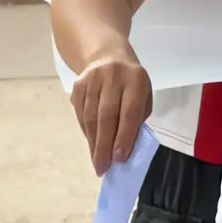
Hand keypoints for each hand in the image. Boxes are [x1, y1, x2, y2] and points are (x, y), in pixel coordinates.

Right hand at [70, 57, 151, 176]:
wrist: (108, 55)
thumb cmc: (132, 84)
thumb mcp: (143, 96)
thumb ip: (136, 120)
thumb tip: (123, 150)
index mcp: (136, 79)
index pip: (130, 112)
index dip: (124, 136)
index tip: (119, 159)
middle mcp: (113, 76)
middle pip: (106, 115)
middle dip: (104, 145)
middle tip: (103, 168)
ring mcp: (93, 78)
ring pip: (90, 116)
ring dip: (93, 142)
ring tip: (96, 162)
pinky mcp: (78, 83)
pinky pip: (80, 112)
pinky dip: (85, 131)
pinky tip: (91, 144)